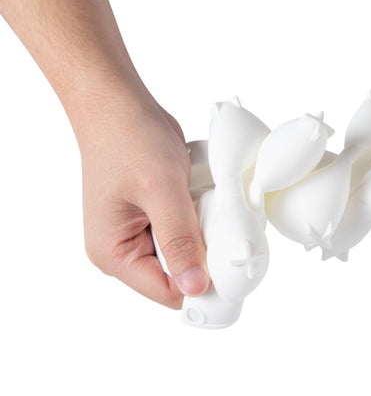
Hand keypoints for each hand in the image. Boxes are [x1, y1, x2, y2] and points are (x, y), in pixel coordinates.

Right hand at [78, 92, 209, 307]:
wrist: (119, 103)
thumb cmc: (128, 139)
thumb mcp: (160, 189)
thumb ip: (180, 239)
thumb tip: (196, 285)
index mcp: (114, 254)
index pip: (167, 292)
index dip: (202, 285)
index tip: (232, 269)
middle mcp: (124, 250)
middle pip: (180, 275)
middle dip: (206, 254)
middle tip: (221, 224)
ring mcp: (141, 234)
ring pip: (189, 252)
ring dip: (205, 232)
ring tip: (207, 202)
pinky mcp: (157, 217)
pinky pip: (189, 230)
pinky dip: (202, 216)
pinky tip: (202, 194)